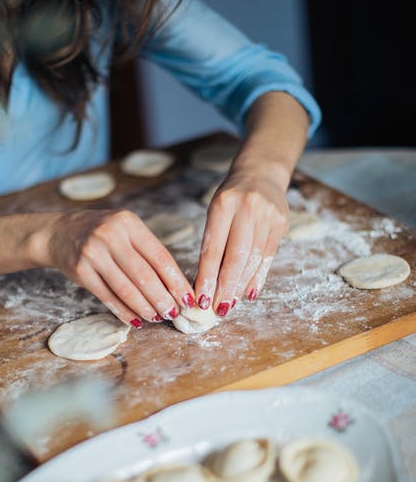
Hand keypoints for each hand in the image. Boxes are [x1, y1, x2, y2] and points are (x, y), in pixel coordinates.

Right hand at [38, 208, 195, 326]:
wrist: (59, 233)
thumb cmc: (102, 235)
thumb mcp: (125, 231)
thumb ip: (146, 252)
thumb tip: (175, 286)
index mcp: (129, 223)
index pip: (159, 256)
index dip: (176, 281)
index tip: (188, 298)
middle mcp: (111, 235)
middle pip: (144, 275)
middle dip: (163, 298)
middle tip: (174, 313)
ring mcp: (93, 253)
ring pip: (126, 289)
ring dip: (145, 308)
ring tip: (157, 317)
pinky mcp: (80, 271)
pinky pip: (107, 297)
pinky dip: (123, 311)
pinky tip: (135, 320)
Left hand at [194, 167, 288, 314]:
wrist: (262, 173)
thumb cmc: (231, 198)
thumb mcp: (216, 212)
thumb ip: (213, 243)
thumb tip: (206, 283)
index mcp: (223, 204)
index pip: (213, 248)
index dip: (207, 277)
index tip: (201, 298)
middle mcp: (247, 209)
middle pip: (236, 257)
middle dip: (225, 287)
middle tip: (217, 308)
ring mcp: (267, 216)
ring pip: (253, 260)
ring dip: (240, 286)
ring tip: (230, 304)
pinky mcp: (281, 224)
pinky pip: (268, 257)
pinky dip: (257, 278)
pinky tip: (249, 294)